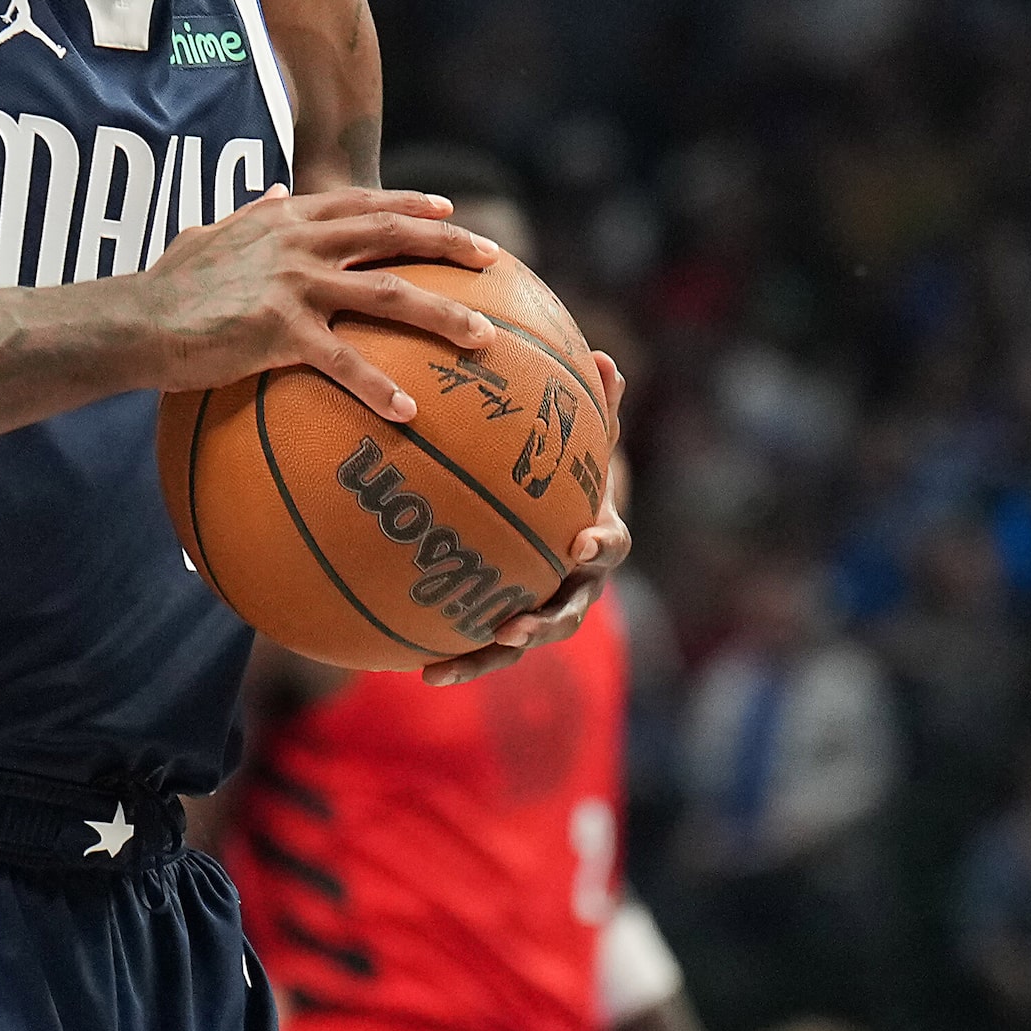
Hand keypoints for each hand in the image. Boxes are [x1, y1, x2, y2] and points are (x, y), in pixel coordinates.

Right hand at [146, 186, 501, 407]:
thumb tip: (276, 191)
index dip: (408, 205)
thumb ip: (249, 214)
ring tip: (482, 339)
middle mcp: (299, 244)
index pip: (361, 203)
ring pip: (388, 295)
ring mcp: (294, 285)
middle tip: (494, 258)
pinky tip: (407, 412)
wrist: (134, 320)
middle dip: (450, 245)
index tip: (448, 213)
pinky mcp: (281, 331)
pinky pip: (343, 362)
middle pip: (392, 236)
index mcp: (285, 221)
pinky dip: (378, 387)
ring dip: (441, 316)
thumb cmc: (166, 286)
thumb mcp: (207, 234)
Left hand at [423, 349, 630, 685]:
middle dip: (548, 621)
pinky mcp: (510, 629)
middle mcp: (577, 584)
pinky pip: (486, 650)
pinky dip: (459, 663)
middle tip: (521, 624)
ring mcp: (546, 610)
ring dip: (492, 656)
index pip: (609, 543)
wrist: (565, 521)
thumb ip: (592, 406)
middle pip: (570, 610)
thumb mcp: (583, 440)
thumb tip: (598, 357)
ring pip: (524, 642)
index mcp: (598, 538)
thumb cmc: (571, 473)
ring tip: (452, 668)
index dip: (599, 543)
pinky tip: (420, 673)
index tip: (581, 537)